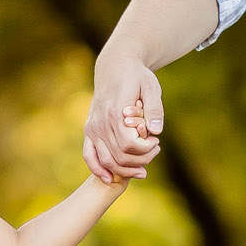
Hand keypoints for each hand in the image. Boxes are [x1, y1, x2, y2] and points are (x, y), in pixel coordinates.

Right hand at [85, 56, 164, 181]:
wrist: (115, 67)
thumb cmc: (136, 76)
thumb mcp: (151, 87)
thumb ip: (154, 109)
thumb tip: (156, 131)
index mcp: (116, 111)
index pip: (130, 144)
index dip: (146, 150)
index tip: (156, 142)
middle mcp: (101, 122)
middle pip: (120, 156)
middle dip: (141, 160)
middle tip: (154, 150)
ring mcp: (92, 128)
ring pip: (106, 160)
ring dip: (125, 170)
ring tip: (142, 169)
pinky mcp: (89, 130)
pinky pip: (89, 155)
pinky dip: (98, 169)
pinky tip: (110, 178)